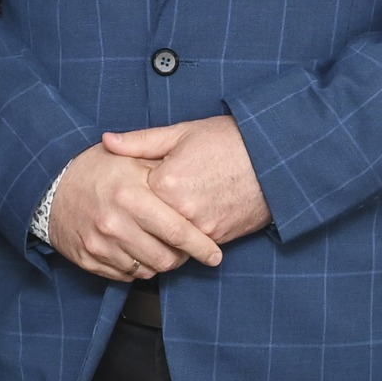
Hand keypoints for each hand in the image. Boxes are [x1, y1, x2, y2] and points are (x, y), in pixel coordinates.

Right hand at [46, 143, 222, 281]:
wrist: (49, 185)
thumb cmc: (96, 169)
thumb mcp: (129, 158)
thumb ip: (163, 168)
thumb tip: (197, 182)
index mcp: (129, 195)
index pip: (177, 230)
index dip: (201, 246)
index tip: (215, 254)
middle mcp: (114, 223)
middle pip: (165, 258)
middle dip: (182, 258)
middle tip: (186, 248)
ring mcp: (100, 245)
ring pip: (147, 270)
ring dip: (160, 262)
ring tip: (160, 245)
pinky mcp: (90, 260)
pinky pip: (126, 275)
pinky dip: (137, 266)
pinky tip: (137, 248)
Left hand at [103, 115, 270, 243]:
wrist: (274, 157)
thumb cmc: (228, 140)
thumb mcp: (182, 132)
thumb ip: (140, 142)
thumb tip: (107, 141)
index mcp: (166, 182)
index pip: (132, 200)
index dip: (129, 193)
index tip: (126, 190)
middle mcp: (181, 210)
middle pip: (147, 225)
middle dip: (141, 220)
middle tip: (137, 213)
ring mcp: (201, 228)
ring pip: (167, 242)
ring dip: (161, 235)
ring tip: (160, 220)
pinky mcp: (218, 238)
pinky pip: (191, 248)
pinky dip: (183, 241)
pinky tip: (183, 226)